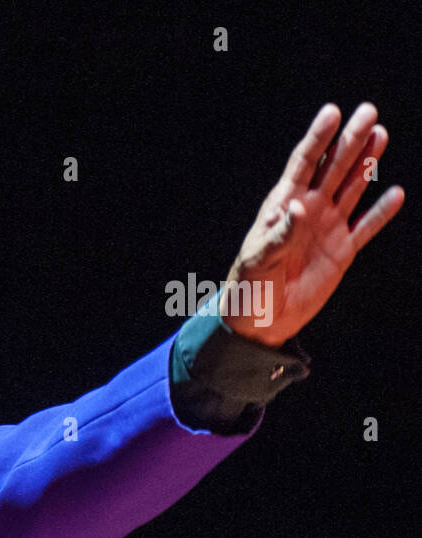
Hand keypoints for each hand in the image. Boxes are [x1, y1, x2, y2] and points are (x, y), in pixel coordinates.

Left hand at [221, 102, 404, 345]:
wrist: (260, 320)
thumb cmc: (249, 287)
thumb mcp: (259, 260)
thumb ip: (280, 233)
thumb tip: (299, 206)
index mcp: (282, 206)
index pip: (303, 164)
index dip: (318, 138)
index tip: (332, 111)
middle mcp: (308, 210)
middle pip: (333, 167)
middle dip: (350, 140)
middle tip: (369, 112)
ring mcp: (327, 228)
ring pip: (351, 188)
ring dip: (367, 164)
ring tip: (381, 135)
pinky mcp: (342, 250)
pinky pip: (365, 227)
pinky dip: (380, 212)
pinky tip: (394, 194)